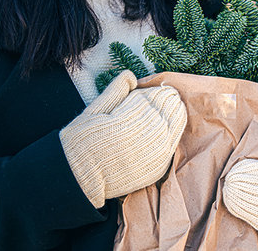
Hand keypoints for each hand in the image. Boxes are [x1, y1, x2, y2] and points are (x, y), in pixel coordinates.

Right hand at [59, 70, 186, 208]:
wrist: (82, 180)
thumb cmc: (82, 143)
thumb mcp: (93, 112)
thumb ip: (115, 92)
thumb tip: (131, 75)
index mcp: (126, 121)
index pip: (150, 100)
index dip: (156, 92)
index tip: (160, 87)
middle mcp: (142, 139)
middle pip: (164, 112)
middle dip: (168, 101)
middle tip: (170, 94)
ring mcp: (152, 156)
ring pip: (173, 128)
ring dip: (175, 115)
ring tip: (175, 105)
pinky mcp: (157, 169)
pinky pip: (172, 146)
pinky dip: (174, 133)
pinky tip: (172, 125)